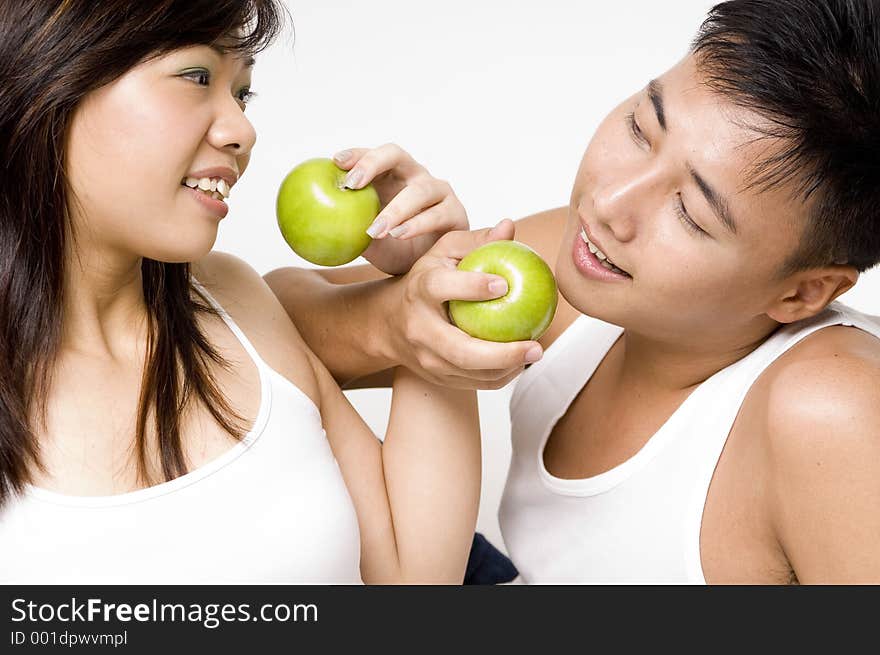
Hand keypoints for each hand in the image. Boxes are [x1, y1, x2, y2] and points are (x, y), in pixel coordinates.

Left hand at [332, 144, 467, 274]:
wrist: (425, 273)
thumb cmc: (393, 251)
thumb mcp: (366, 241)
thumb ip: (346, 228)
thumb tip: (311, 224)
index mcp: (391, 177)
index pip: (373, 157)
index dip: (357, 155)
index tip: (336, 162)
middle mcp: (415, 177)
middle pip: (397, 155)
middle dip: (373, 163)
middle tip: (353, 184)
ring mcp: (438, 192)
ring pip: (420, 188)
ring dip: (396, 208)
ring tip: (376, 228)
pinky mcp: (456, 212)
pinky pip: (439, 213)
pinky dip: (418, 223)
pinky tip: (399, 234)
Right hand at [379, 219, 543, 389]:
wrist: (389, 323)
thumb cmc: (427, 278)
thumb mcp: (444, 252)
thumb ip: (476, 240)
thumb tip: (509, 227)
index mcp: (419, 289)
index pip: (441, 288)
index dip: (470, 287)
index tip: (503, 285)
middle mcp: (419, 328)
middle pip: (459, 349)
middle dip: (501, 353)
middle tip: (536, 346)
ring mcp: (426, 358)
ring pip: (470, 372)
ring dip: (507, 368)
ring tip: (535, 352)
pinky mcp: (436, 377)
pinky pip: (474, 383)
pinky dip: (500, 376)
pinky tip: (521, 362)